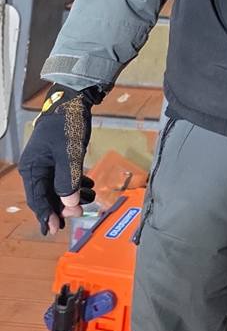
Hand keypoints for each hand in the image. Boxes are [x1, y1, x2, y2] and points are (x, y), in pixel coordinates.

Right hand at [20, 91, 94, 238]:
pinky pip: (65, 181)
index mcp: (32, 167)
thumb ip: (68, 180)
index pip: (37, 198)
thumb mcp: (69, 154)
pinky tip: (90, 187)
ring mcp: (47, 166)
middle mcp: (36, 169)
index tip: (54, 229)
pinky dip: (77, 186)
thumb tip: (69, 203)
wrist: (73, 101)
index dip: (46, 215)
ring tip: (90, 198)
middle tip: (79, 211)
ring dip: (73, 197)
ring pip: (57, 191)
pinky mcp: (58, 162)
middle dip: (63, 207)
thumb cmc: (67, 124)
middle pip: (47, 198)